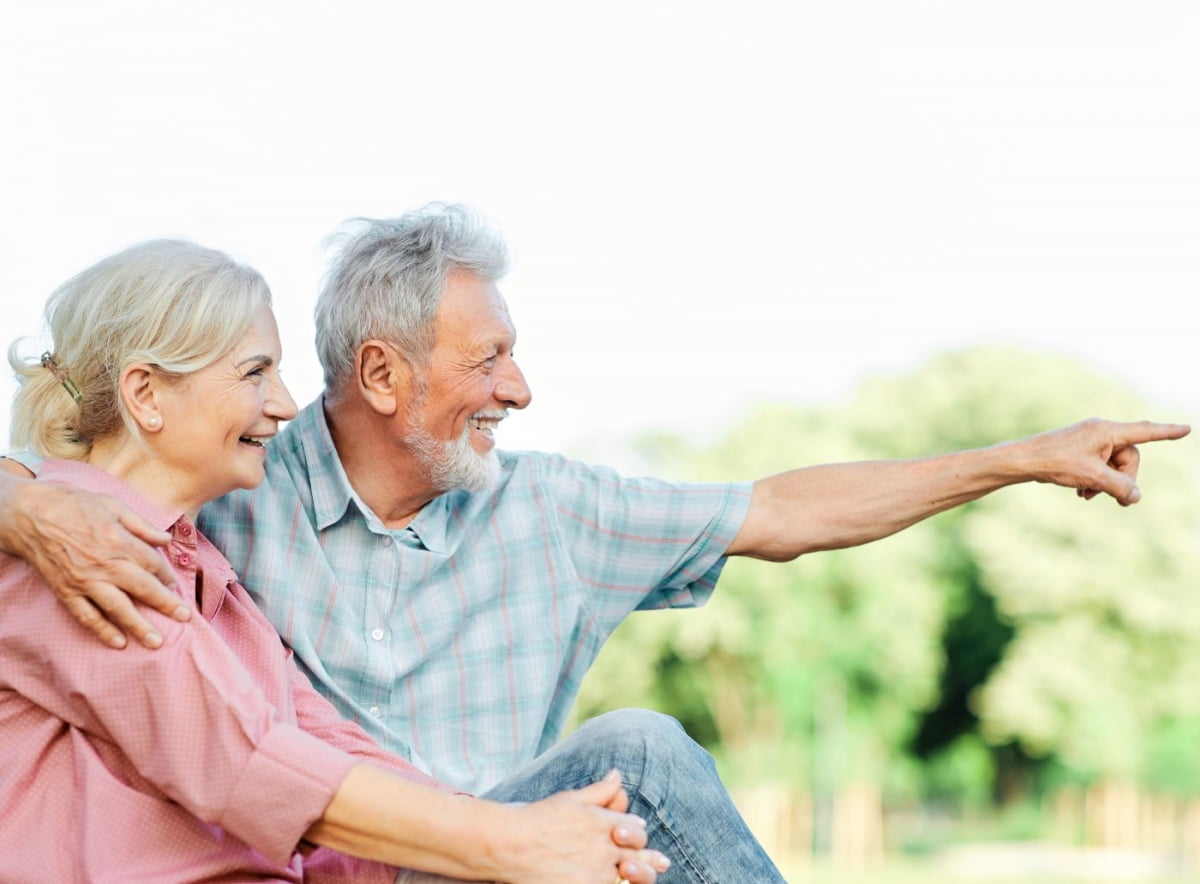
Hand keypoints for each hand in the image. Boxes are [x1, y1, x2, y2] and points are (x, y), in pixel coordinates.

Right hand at [0, 475, 184, 647]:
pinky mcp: (66, 591)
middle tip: (184, 617)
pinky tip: (119, 643)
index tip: (173, 583)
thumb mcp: (113, 504)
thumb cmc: (73, 505)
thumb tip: (166, 539)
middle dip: (166, 605)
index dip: (166, 575)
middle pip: (143, 588)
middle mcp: (105, 564)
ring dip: (139, 626)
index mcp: (119, 541)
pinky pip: (87, 615)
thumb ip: (142, 525)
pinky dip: (103, 631)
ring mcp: (85, 581)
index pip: (153, 564)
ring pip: (118, 608)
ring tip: (156, 642)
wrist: (29, 515)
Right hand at [499, 771, 668, 883]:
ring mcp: (596, 873)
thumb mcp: (570, 799)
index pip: (632, 828)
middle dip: (650, 858)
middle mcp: (604, 848)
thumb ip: (599, 791)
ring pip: (626, 876)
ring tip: (650, 872)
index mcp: (602, 823)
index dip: (636, 832)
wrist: (510, 844)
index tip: (639, 834)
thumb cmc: (537, 818)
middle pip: (637, 854)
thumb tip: (619, 775)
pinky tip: (619, 882)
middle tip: (662, 862)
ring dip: (640, 874)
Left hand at [1022, 419, 1189, 504]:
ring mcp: (1090, 440)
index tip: (1187, 429)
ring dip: (1105, 483)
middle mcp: (1101, 431)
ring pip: (1114, 466)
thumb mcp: (1091, 477)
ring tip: (1087, 495)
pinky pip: (1100, 466)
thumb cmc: (1055, 462)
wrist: (1023, 461)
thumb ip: (1119, 486)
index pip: (1145, 432)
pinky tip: (1081, 492)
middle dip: (1121, 479)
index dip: (1167, 433)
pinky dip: (1095, 481)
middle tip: (1107, 496)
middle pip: (1129, 458)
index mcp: (1107, 431)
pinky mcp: (1081, 450)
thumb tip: (1136, 496)